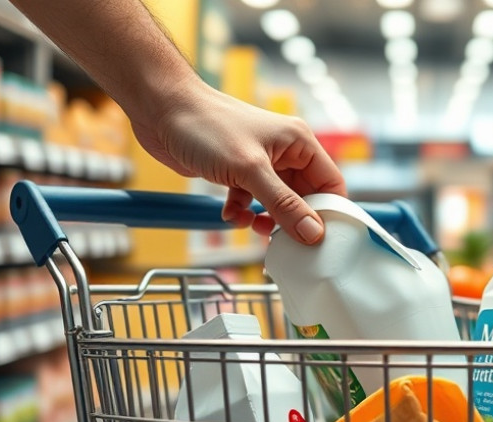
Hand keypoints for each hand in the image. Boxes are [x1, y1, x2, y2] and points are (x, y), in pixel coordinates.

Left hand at [131, 78, 345, 243]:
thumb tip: (313, 234)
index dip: (329, 213)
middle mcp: (285, 152)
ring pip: (277, 203)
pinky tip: (230, 213)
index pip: (331, 184)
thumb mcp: (250, 170)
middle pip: (304, 198)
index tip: (320, 240)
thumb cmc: (206, 126)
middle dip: (293, 221)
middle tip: (285, 243)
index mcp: (299, 143)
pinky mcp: (237, 172)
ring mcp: (261, 163)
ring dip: (267, 220)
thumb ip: (283, 204)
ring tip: (255, 228)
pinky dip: (243, 212)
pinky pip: (252, 201)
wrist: (161, 109)